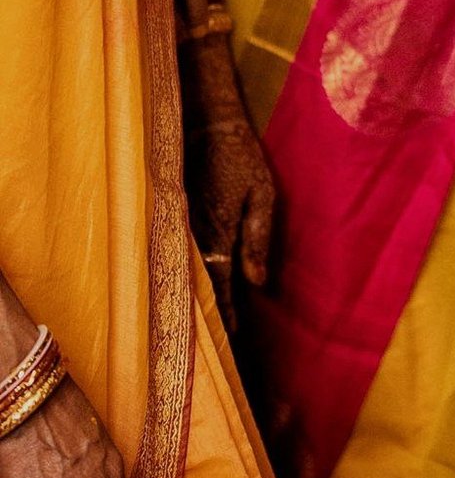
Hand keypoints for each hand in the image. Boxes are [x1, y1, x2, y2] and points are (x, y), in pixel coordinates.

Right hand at [183, 34, 274, 331]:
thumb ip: (259, 236)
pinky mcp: (167, 220)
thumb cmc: (240, 154)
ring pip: (179, 279)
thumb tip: (258, 282)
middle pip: (197, 291)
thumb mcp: (263, 190)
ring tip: (192, 342)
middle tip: (212, 359)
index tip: (232, 347)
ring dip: (187, 306)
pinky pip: (170, 258)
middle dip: (204, 324)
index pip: (222, 289)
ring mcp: (175, 229)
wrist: (202, 118)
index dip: (226, 319)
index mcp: (219, 233)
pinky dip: (175, 281)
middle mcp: (192, 237)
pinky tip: (178, 300)